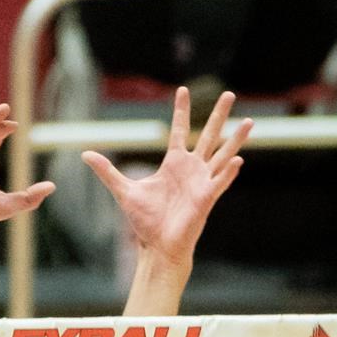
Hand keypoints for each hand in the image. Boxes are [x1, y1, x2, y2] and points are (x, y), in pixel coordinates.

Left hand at [81, 86, 250, 271]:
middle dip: (218, 114)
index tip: (183, 90)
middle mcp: (192, 169)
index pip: (180, 130)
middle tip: (228, 94)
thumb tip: (86, 154)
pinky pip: (220, 181)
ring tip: (250, 122)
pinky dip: (229, 172)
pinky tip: (239, 160)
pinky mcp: (207, 198)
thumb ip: (107, 171)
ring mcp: (202, 182)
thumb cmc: (145, 221)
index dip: (181, 110)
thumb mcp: (124, 190)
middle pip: (208, 135)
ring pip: (223, 154)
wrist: (157, 245)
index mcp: (174, 163)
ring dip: (237, 139)